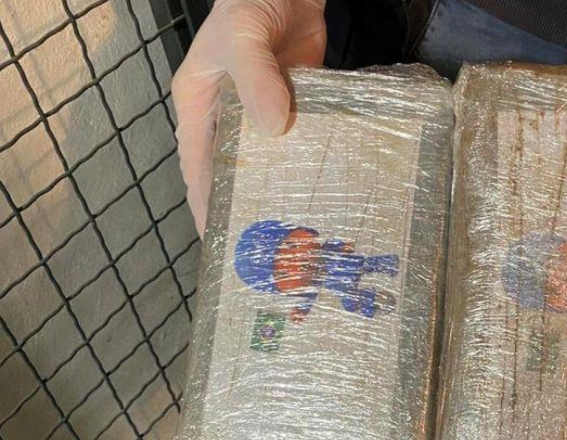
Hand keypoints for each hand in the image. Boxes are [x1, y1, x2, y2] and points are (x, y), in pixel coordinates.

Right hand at [172, 0, 325, 236]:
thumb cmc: (249, 3)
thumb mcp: (242, 39)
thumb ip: (255, 79)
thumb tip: (274, 128)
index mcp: (200, 107)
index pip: (198, 166)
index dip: (206, 204)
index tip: (221, 240)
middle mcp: (229, 118)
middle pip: (235, 171)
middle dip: (249, 204)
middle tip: (271, 245)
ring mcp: (264, 114)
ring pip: (271, 161)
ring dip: (283, 187)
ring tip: (301, 226)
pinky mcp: (296, 108)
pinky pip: (301, 141)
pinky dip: (310, 161)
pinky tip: (326, 186)